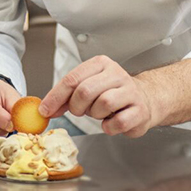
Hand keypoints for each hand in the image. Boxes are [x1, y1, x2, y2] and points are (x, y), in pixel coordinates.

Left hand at [39, 55, 155, 136]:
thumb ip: (67, 95)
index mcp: (100, 64)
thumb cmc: (112, 93)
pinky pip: (118, 122)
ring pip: (103, 103)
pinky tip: (111, 122)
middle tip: (80, 111)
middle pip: (85, 90)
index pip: (72, 78)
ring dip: (95, 114)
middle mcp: (116, 74)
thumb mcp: (88, 87)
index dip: (56, 97)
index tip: (45, 110)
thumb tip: (45, 109)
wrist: (145, 99)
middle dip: (77, 106)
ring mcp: (131, 91)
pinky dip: (110, 127)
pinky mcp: (140, 110)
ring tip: (100, 113)